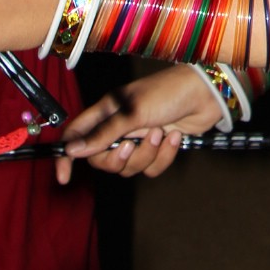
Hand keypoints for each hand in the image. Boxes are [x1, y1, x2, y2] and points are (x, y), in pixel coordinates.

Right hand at [55, 66, 223, 183]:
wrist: (205, 95)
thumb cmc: (167, 93)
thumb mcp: (132, 112)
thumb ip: (103, 134)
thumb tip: (73, 151)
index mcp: (107, 112)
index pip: (76, 135)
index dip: (67, 155)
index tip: (64, 176)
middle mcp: (120, 127)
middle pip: (101, 159)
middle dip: (117, 159)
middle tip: (131, 145)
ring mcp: (139, 138)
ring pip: (129, 167)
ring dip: (146, 154)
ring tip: (160, 133)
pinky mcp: (158, 148)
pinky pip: (151, 168)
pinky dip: (163, 155)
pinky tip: (175, 137)